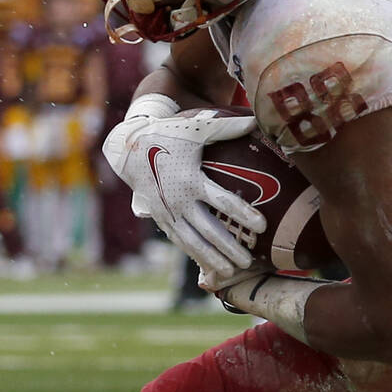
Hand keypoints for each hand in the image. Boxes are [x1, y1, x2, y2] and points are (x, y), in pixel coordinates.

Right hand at [103, 96, 266, 277]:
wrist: (128, 148)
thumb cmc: (168, 135)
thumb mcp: (194, 127)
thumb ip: (225, 126)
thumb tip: (255, 119)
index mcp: (190, 180)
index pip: (222, 202)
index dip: (243, 214)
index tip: (262, 226)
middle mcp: (178, 201)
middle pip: (209, 230)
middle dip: (229, 247)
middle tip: (249, 261)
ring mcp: (168, 213)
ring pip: (193, 242)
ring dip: (212, 258)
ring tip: (232, 272)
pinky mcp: (161, 220)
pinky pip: (180, 241)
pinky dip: (195, 255)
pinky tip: (210, 266)